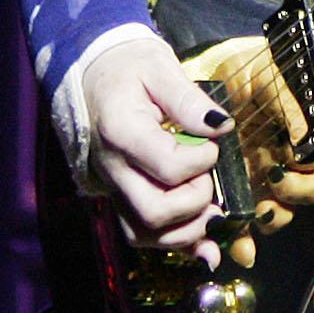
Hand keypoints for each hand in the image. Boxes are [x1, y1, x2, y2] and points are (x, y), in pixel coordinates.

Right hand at [82, 34, 231, 265]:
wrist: (92, 74)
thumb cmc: (127, 67)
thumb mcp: (158, 67)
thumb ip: (188, 99)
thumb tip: (221, 126)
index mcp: (122, 132)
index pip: (167, 166)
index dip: (203, 160)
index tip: (214, 140)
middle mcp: (113, 168)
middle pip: (154, 212)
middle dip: (195, 201)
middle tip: (209, 176)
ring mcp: (113, 187)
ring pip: (145, 233)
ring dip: (187, 231)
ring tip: (213, 211)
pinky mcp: (119, 196)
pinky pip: (141, 234)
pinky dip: (175, 242)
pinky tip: (204, 245)